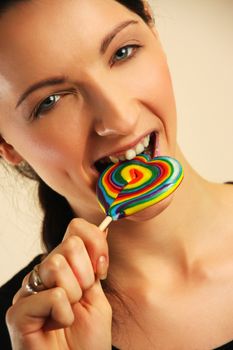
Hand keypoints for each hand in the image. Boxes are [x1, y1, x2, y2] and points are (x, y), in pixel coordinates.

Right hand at [6, 218, 111, 349]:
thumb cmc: (88, 340)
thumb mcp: (97, 294)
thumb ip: (94, 264)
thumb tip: (103, 230)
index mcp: (64, 265)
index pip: (76, 228)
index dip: (95, 242)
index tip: (101, 269)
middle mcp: (43, 273)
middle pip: (70, 244)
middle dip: (85, 275)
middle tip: (81, 299)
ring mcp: (28, 291)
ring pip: (56, 265)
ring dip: (74, 295)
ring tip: (68, 314)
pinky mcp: (18, 313)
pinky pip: (52, 296)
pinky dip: (63, 315)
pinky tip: (56, 326)